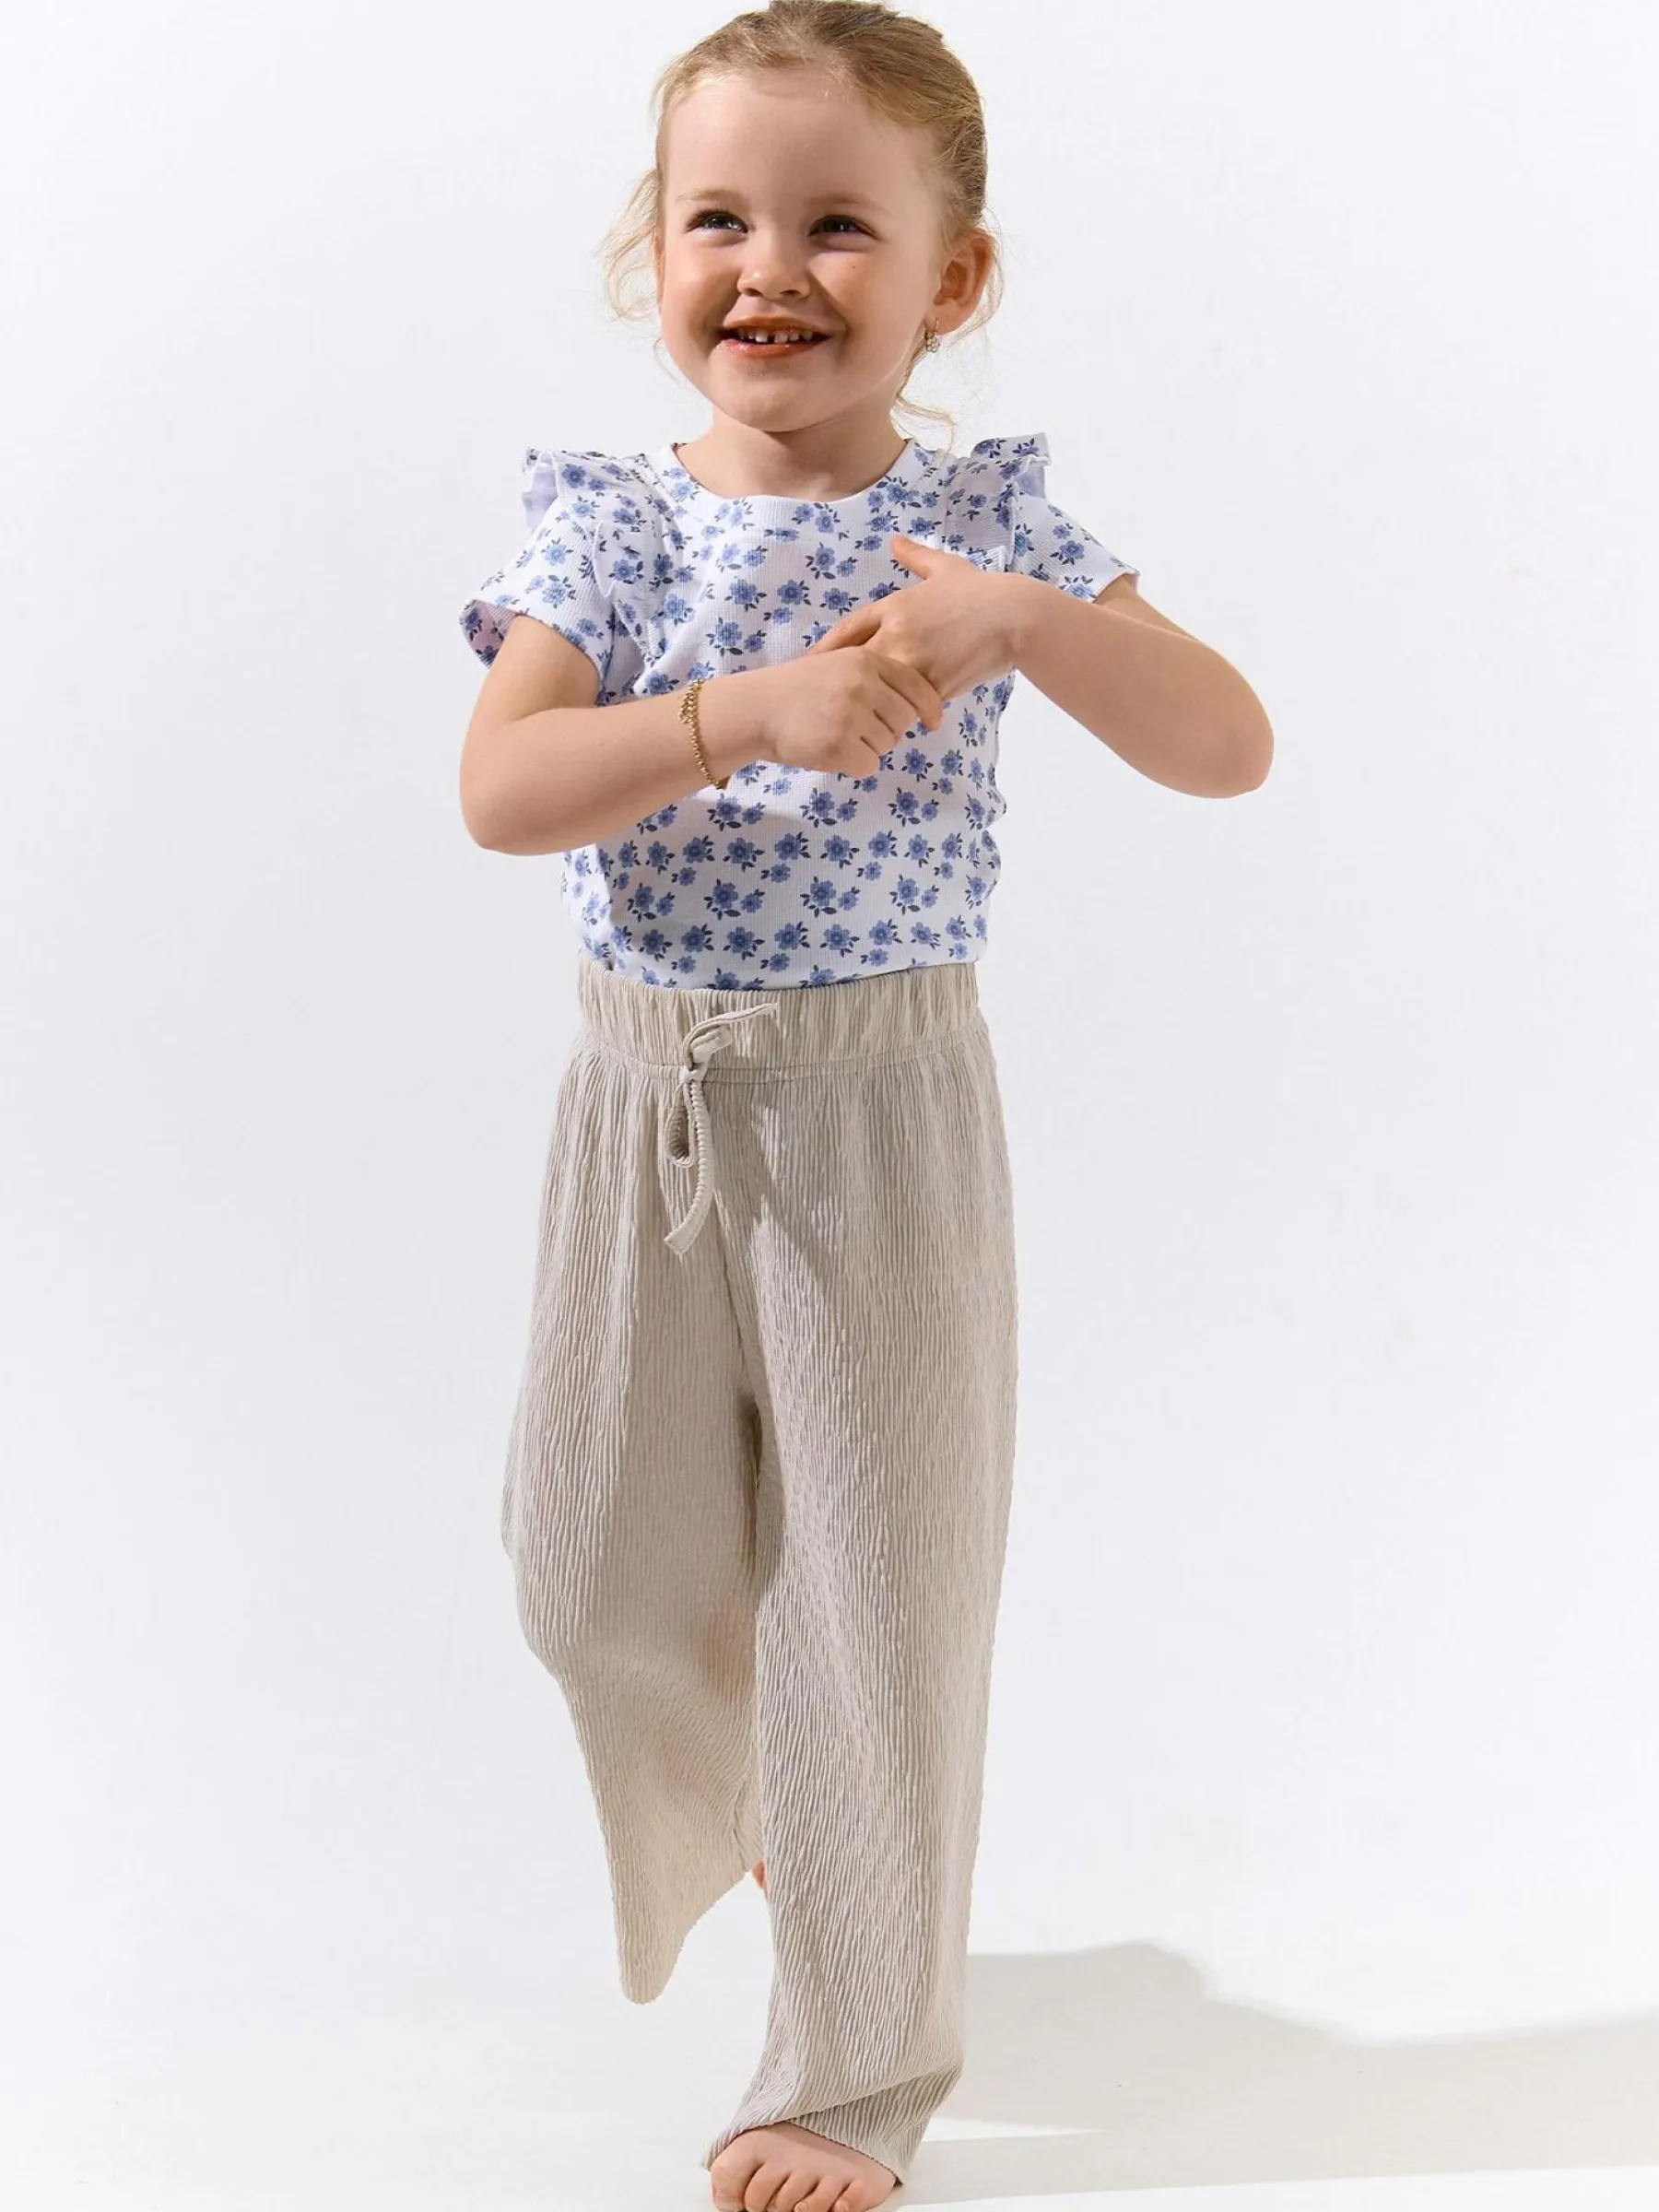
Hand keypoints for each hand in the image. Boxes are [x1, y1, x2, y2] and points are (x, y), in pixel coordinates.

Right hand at [725, 646, 945, 778]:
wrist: (755, 709)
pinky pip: (869, 765)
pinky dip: (854, 765)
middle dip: (889, 730)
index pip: (917, 687)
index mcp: (866, 660)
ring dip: (868, 748)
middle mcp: (862, 684)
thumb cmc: (797, 691)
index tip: (933, 722)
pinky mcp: (838, 745)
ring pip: (887, 745)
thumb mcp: (837, 665)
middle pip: (904, 720)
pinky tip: (832, 752)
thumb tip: (917, 707)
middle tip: (859, 730)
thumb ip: (873, 677)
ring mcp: (850, 715)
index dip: (930, 708)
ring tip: (838, 736)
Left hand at [804, 535, 1026, 701]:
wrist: (1014, 617)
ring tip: (854, 721)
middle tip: (821, 697)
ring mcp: (913, 662)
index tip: (810, 664)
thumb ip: (917, 558)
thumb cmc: (981, 591)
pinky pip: (908, 707)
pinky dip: (901, 716)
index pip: (848, 631)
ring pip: (878, 692)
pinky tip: (892, 727)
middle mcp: (896, 635)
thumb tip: (896, 541)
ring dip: (869, 705)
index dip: (826, 650)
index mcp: (894, 607)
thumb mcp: (946, 568)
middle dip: (837, 681)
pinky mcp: (933, 686)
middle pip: (853, 665)